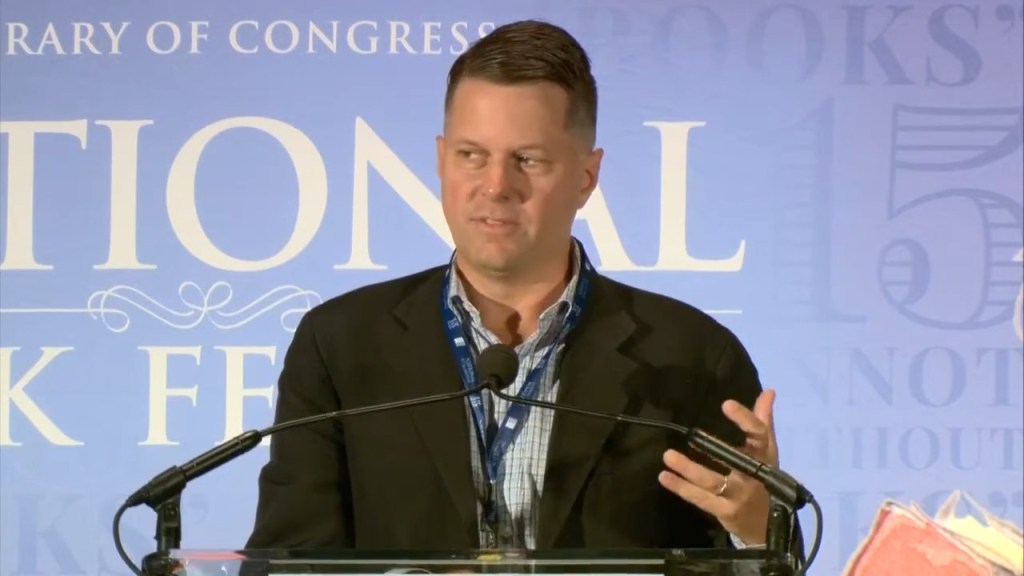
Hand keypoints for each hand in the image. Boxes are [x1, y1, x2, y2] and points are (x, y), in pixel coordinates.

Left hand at [657, 389, 778, 545]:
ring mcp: (738, 496)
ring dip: (689, 469)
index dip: (745, 419)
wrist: (767, 524)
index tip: (726, 404)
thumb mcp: (766, 452)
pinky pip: (701, 499)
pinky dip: (682, 488)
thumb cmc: (762, 480)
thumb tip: (768, 391)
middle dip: (713, 448)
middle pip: (734, 460)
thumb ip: (762, 421)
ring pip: (712, 481)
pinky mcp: (725, 512)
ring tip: (667, 455)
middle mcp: (753, 476)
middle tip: (691, 433)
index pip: (759, 435)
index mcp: (764, 456)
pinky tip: (665, 477)